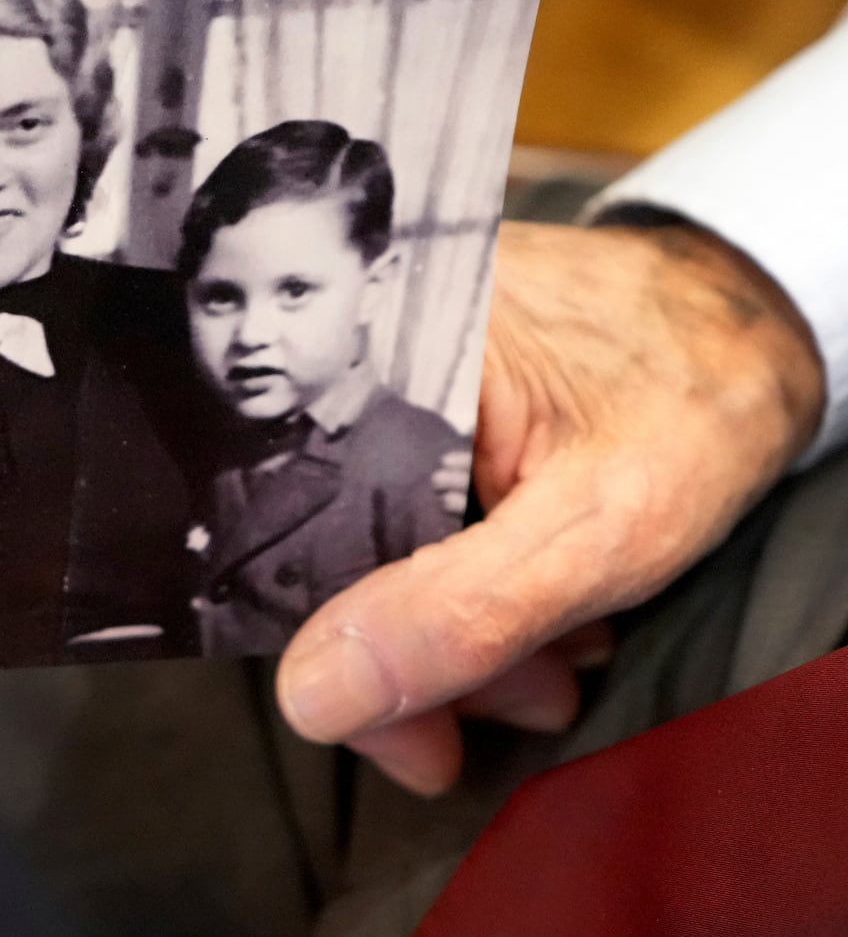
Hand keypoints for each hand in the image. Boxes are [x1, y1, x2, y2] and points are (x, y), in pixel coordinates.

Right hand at [275, 220, 824, 794]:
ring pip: (366, 536)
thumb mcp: (595, 531)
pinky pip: (402, 506)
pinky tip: (533, 599)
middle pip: (329, 541)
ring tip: (550, 652)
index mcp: (374, 363)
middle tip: (512, 696)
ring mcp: (387, 380)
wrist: (753, 323)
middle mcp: (359, 357)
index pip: (296, 535)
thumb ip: (459, 614)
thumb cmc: (700, 397)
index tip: (405, 726)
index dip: (343, 646)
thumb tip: (316, 693)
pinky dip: (458, 572)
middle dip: (416, 650)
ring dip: (448, 625)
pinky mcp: (417, 402)